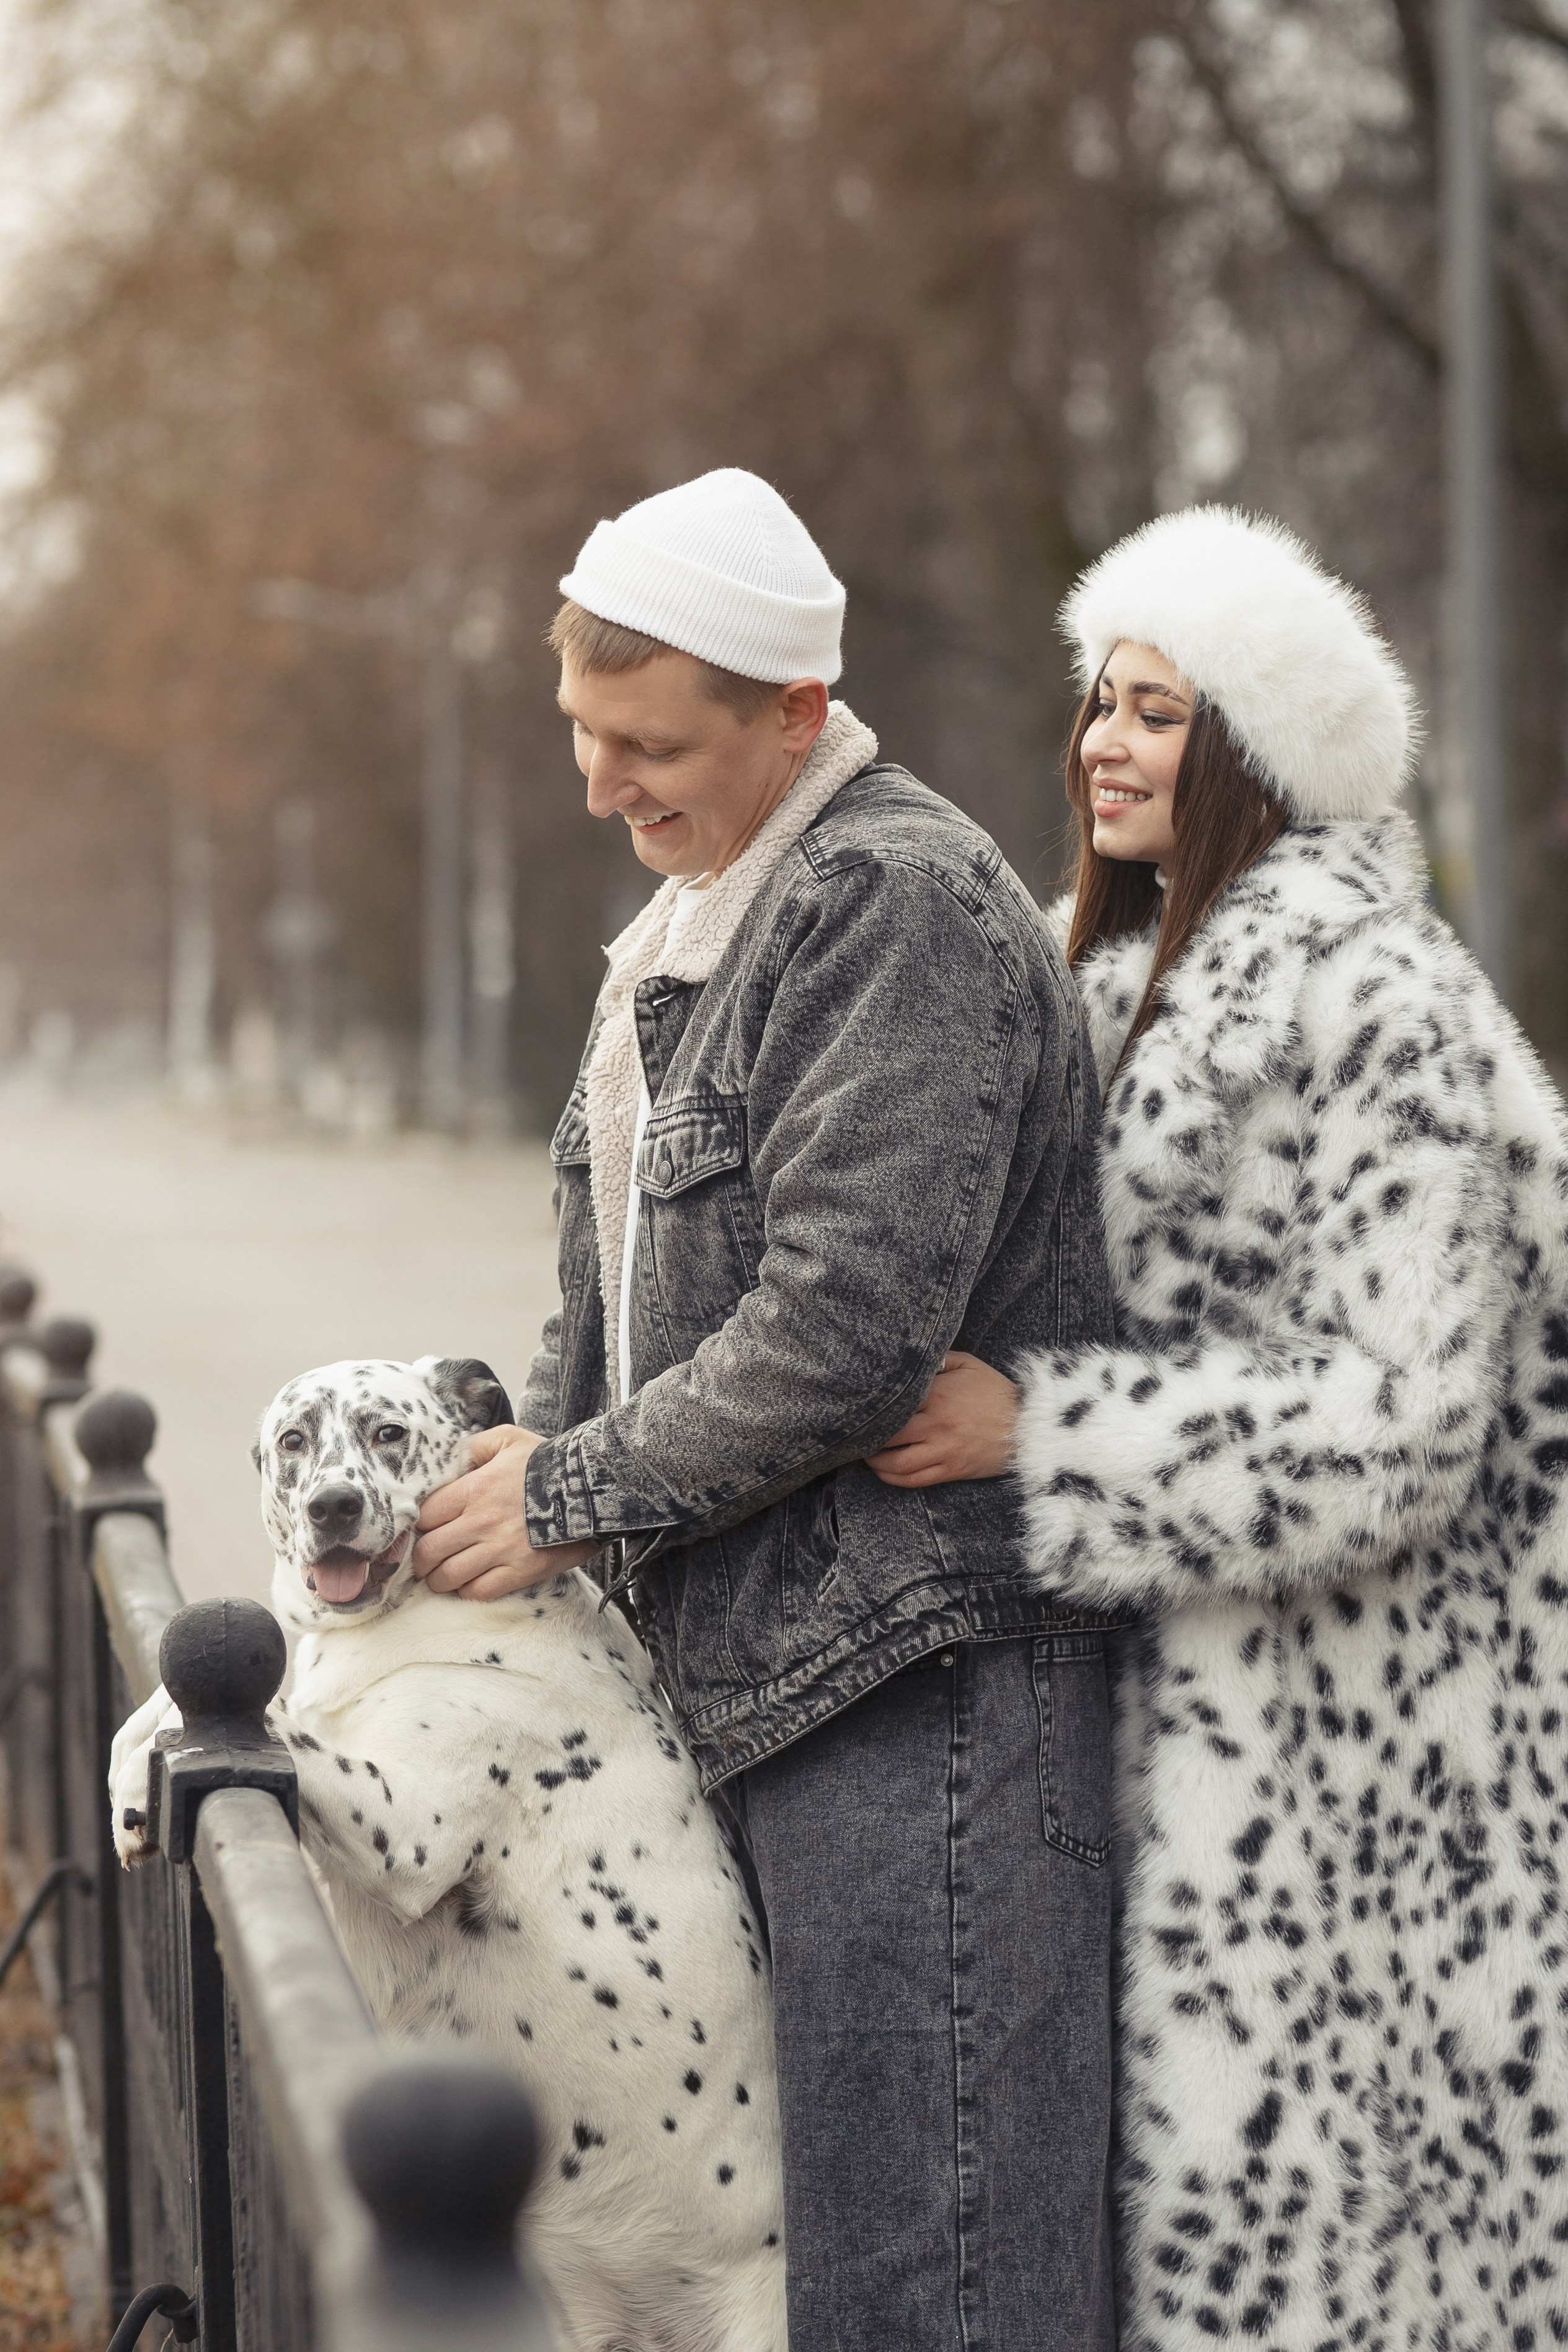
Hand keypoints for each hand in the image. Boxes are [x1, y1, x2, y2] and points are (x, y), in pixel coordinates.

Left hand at [414, 1426, 596, 1599]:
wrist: (591, 1487)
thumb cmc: (547, 1461)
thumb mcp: (507, 1439)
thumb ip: (472, 1446)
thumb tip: (449, 1458)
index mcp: (473, 1490)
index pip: (424, 1517)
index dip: (418, 1526)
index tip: (422, 1529)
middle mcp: (481, 1522)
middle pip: (428, 1552)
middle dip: (421, 1559)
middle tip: (424, 1559)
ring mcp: (500, 1550)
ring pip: (448, 1576)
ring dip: (439, 1579)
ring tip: (441, 1575)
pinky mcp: (520, 1571)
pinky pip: (479, 1591)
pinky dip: (468, 1590)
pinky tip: (470, 1582)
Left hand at [866, 1351, 1021, 1488]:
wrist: (1029, 1426)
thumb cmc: (996, 1392)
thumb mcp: (969, 1364)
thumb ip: (937, 1360)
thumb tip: (911, 1360)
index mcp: (936, 1395)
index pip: (892, 1405)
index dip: (871, 1410)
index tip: (858, 1409)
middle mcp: (936, 1424)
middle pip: (887, 1436)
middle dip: (867, 1438)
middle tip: (856, 1434)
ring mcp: (943, 1450)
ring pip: (896, 1464)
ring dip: (875, 1462)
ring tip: (866, 1454)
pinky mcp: (951, 1470)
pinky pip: (914, 1480)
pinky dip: (893, 1478)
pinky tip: (884, 1471)